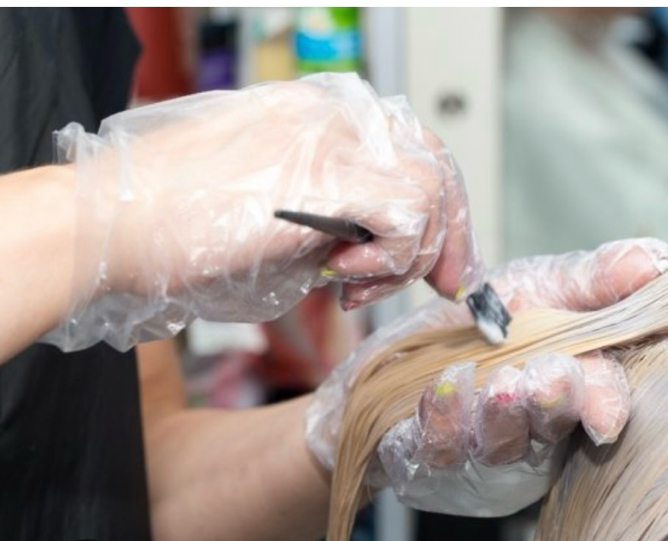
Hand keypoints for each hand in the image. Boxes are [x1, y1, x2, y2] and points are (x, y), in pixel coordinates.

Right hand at [44, 73, 482, 351]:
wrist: (114, 223)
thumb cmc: (176, 226)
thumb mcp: (272, 209)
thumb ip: (331, 213)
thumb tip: (375, 246)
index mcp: (320, 112)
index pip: (412, 145)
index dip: (438, 205)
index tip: (439, 256)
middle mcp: (334, 114)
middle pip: (436, 162)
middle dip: (448, 233)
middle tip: (443, 282)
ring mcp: (333, 139)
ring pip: (430, 192)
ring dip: (406, 256)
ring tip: (355, 285)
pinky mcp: (328, 176)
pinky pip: (407, 219)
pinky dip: (390, 261)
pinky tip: (344, 278)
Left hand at [305, 238, 667, 515]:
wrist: (402, 353)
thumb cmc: (488, 322)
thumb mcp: (542, 285)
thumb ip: (595, 278)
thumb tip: (656, 260)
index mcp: (573, 386)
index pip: (601, 400)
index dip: (605, 403)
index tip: (606, 412)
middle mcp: (534, 428)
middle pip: (551, 426)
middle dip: (551, 403)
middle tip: (546, 378)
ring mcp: (483, 450)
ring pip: (498, 444)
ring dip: (499, 414)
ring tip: (496, 383)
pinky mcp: (431, 459)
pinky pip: (437, 448)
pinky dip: (442, 419)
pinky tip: (443, 387)